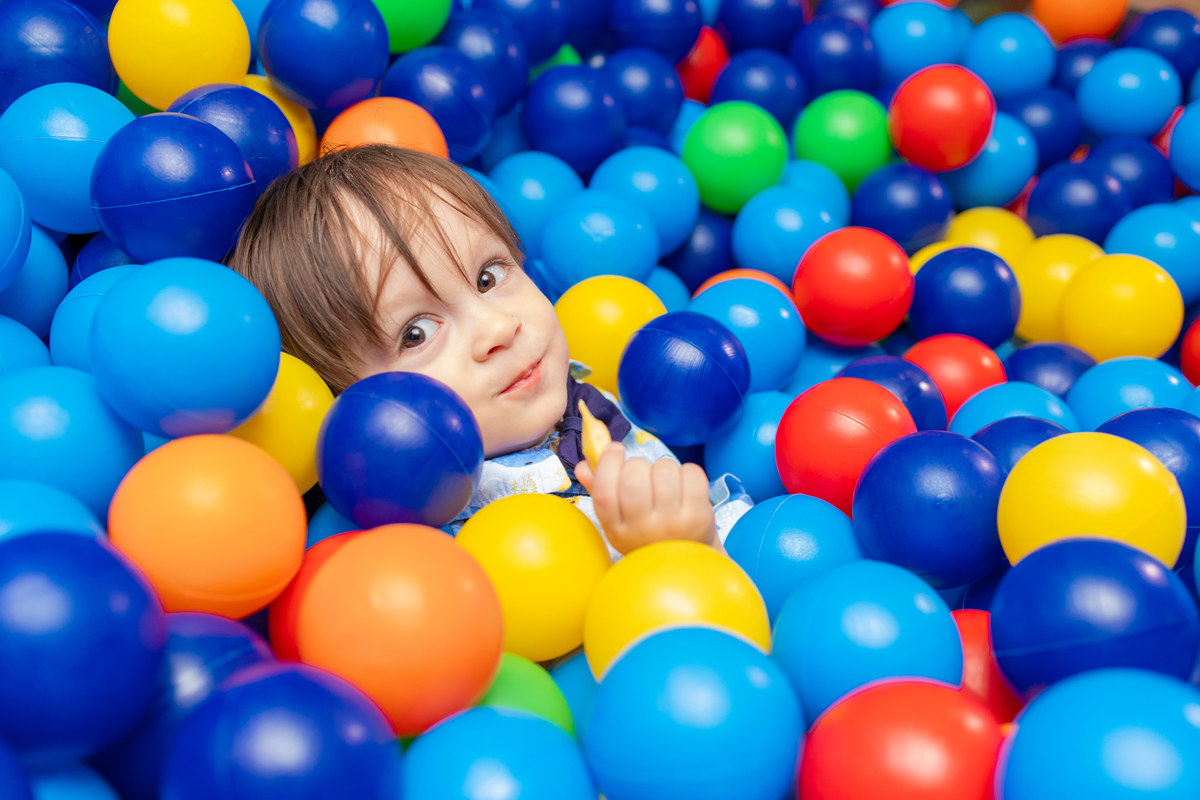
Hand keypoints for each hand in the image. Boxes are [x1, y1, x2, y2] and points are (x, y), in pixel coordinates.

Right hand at [575, 443, 718, 554]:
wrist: (686, 564)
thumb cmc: (648, 535)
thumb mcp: (620, 521)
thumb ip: (600, 490)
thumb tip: (582, 465)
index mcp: (617, 530)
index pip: (605, 492)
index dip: (608, 463)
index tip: (615, 449)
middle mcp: (643, 530)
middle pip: (634, 478)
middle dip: (638, 464)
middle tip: (643, 472)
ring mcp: (673, 524)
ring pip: (664, 470)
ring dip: (664, 466)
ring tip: (666, 481)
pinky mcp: (698, 516)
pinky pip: (691, 474)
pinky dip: (688, 470)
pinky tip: (685, 484)